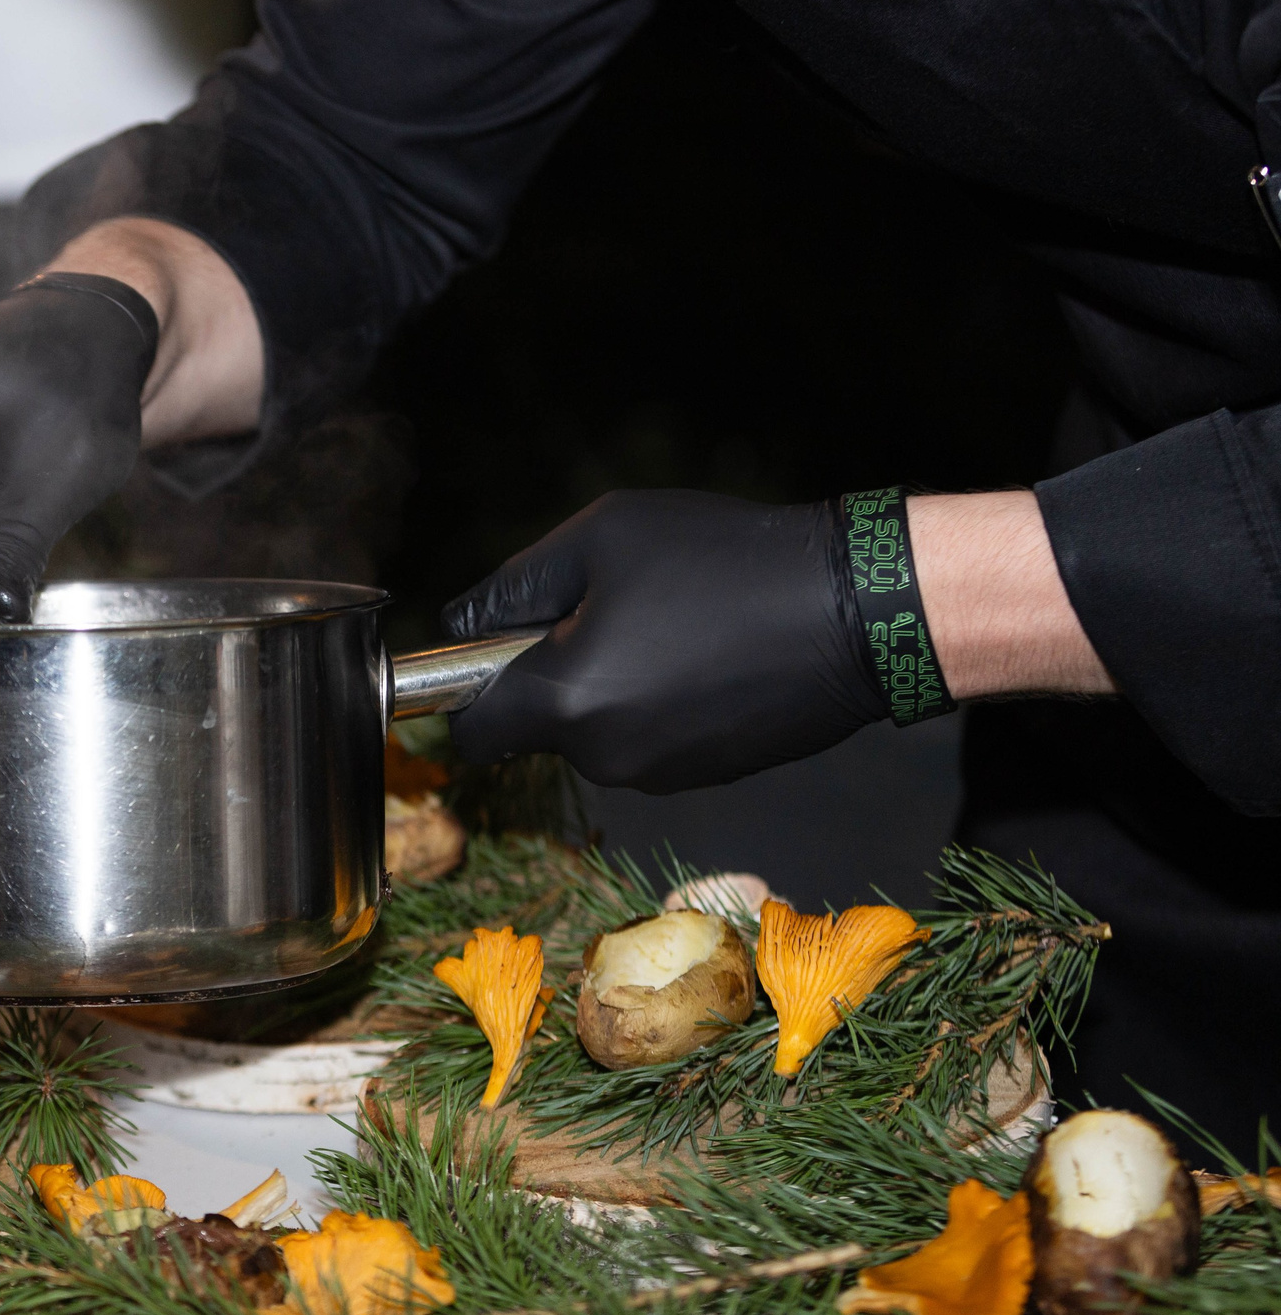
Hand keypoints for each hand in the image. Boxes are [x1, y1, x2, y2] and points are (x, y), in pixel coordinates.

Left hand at [443, 490, 886, 792]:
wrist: (855, 612)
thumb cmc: (722, 560)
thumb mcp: (600, 538)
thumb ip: (512, 587)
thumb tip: (458, 625)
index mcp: (564, 700)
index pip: (471, 733)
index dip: (466, 693)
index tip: (489, 653)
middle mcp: (602, 755)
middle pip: (536, 727)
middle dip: (549, 677)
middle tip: (606, 608)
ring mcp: (657, 774)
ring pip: (595, 734)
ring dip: (606, 688)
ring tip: (669, 622)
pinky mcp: (703, 776)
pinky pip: (648, 742)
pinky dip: (656, 705)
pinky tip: (705, 654)